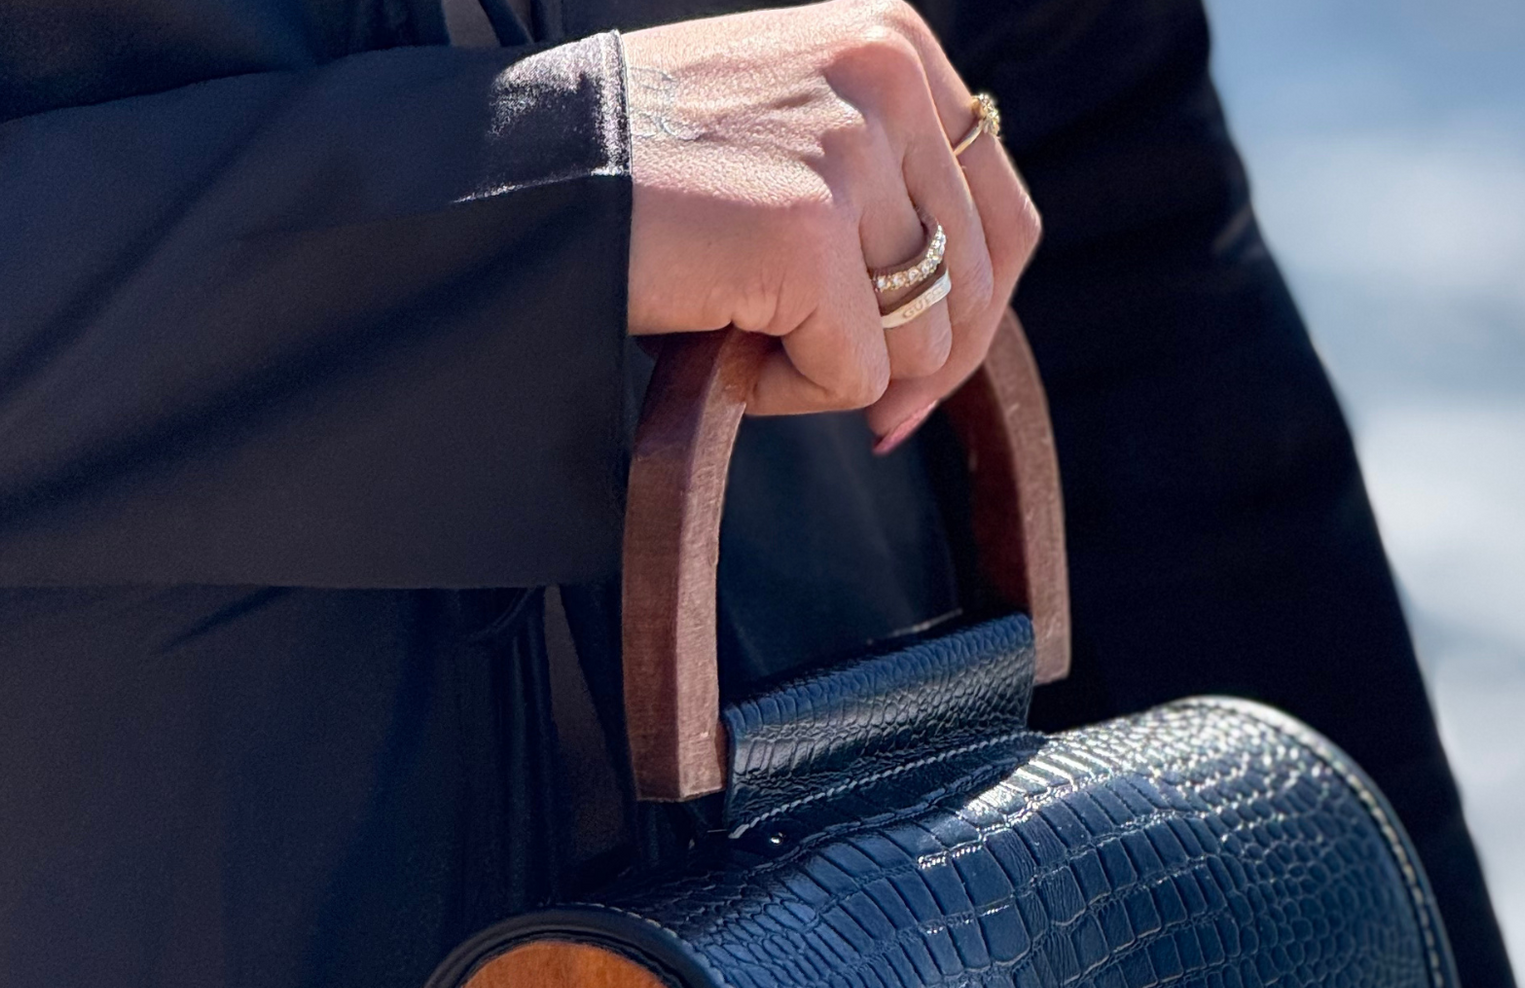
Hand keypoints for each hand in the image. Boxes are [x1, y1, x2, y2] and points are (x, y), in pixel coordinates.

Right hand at [624, 0, 1040, 440]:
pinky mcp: (807, 229)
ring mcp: (849, 149)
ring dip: (835, 372)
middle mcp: (886, 76)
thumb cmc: (645, 176)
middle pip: (971, 289)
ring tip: (748, 336)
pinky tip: (723, 348)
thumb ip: (884, 193)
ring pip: (921, 340)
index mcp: (896, 46)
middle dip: (917, 369)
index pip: (1002, 216)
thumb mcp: (794, 142)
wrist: (522, 173)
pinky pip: (854, 376)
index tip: (922, 380)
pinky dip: (789, 394)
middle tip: (853, 405)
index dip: (975, 318)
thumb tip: (958, 332)